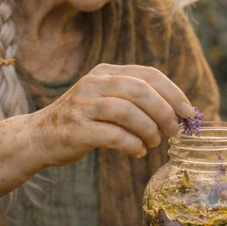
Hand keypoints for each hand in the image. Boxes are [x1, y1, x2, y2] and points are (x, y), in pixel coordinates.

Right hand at [25, 64, 195, 166]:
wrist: (38, 137)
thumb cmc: (83, 121)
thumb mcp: (107, 99)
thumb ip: (136, 100)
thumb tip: (178, 114)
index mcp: (106, 72)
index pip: (148, 75)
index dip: (173, 93)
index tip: (188, 113)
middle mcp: (94, 84)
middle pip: (140, 91)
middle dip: (164, 113)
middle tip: (173, 132)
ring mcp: (83, 105)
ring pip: (128, 112)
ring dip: (149, 131)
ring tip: (153, 143)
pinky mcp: (76, 129)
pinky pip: (113, 136)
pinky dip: (132, 145)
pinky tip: (137, 152)